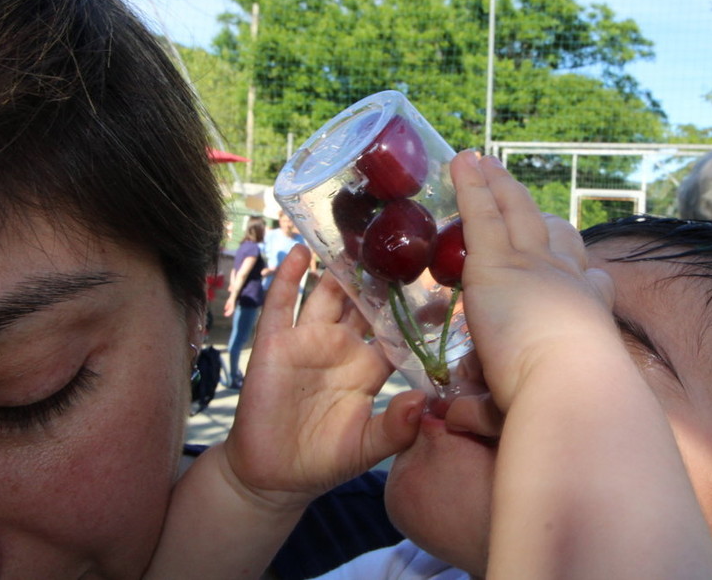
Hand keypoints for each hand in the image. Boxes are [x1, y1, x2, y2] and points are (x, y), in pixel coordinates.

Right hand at [222, 244, 423, 506]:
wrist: (273, 475)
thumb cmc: (325, 459)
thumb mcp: (367, 447)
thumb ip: (396, 429)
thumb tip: (421, 403)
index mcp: (370, 366)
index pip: (397, 328)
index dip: (414, 308)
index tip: (437, 280)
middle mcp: (343, 345)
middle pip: (363, 300)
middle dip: (376, 273)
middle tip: (396, 240)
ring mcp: (308, 341)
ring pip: (326, 294)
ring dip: (337, 267)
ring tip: (353, 236)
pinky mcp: (276, 344)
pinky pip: (281, 304)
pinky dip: (288, 277)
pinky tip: (301, 253)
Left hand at [450, 151, 615, 411]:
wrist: (572, 387)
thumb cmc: (558, 406)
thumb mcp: (519, 404)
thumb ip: (480, 406)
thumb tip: (451, 417)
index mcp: (583, 314)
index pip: (584, 279)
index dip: (573, 265)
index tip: (569, 261)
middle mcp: (565, 280)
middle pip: (555, 234)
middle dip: (536, 213)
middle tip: (518, 194)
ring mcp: (534, 265)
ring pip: (518, 213)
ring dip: (501, 186)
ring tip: (486, 164)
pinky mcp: (499, 261)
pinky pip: (483, 212)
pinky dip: (472, 185)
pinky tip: (461, 162)